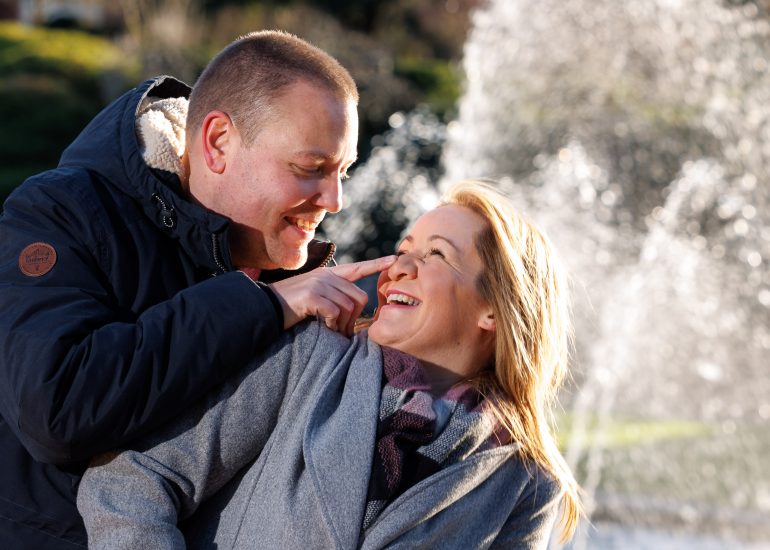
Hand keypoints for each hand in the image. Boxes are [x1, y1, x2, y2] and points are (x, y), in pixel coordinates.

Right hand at [269, 255, 395, 335]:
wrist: (264, 308)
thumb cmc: (290, 309)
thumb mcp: (313, 298)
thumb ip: (332, 298)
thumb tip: (351, 312)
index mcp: (328, 275)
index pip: (357, 268)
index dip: (376, 264)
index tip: (393, 259)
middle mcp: (326, 276)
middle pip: (359, 297)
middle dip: (355, 318)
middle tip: (344, 332)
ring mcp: (319, 283)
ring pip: (349, 306)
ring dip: (343, 324)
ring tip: (332, 331)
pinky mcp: (312, 295)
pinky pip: (335, 312)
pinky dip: (333, 324)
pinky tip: (324, 327)